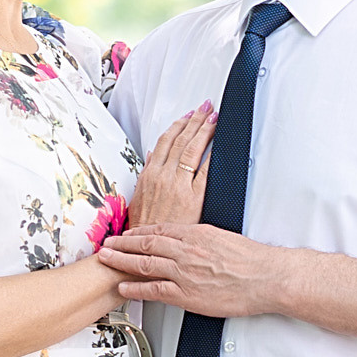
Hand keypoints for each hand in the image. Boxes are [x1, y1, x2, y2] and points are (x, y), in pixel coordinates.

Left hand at [98, 224, 288, 317]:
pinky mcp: (187, 294)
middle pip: (145, 243)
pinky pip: (154, 289)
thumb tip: (191, 239)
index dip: (138, 231)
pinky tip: (123, 287)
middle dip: (122, 243)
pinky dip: (136, 287)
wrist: (266, 277)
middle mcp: (186, 250)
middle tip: (106, 243)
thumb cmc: (252, 260)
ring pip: (144, 263)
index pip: (160, 229)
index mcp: (196, 233)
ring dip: (121, 261)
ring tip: (106, 260)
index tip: (126, 233)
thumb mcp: (223, 237)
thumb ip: (202, 238)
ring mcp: (184, 272)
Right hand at [124, 102, 215, 231]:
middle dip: (194, 121)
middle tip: (205, 108)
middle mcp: (163, 176)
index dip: (178, 126)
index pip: (165, 141)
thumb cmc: (143, 226)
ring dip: (203, 131)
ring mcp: (178, 185)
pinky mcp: (193, 197)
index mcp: (149, 174)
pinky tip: (218, 144)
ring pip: (192, 150)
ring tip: (213, 118)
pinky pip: (204, 171)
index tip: (187, 116)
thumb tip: (152, 155)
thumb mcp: (139, 196)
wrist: (144, 249)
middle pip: (180, 140)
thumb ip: (147, 173)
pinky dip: (211, 155)